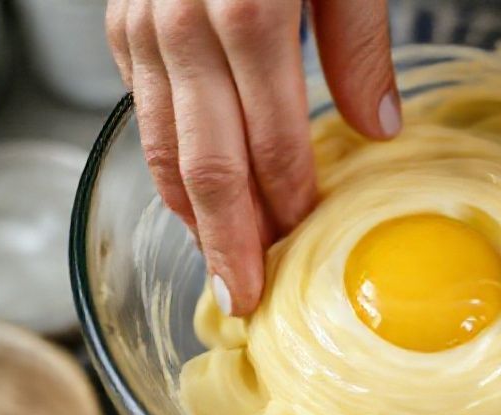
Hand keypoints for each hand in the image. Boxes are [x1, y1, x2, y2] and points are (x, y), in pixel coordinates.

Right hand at [106, 0, 400, 315]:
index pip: (270, 140)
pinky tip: (190, 194)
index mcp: (247, 10)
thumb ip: (358, 41)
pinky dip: (166, 163)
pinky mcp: (122, 21)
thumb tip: (378, 127)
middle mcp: (183, 25)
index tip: (299, 248)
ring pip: (162, 146)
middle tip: (244, 299)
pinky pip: (141, 109)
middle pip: (206, 163)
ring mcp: (143, 24)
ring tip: (217, 261)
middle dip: (227, 242)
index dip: (286, 204)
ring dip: (191, 215)